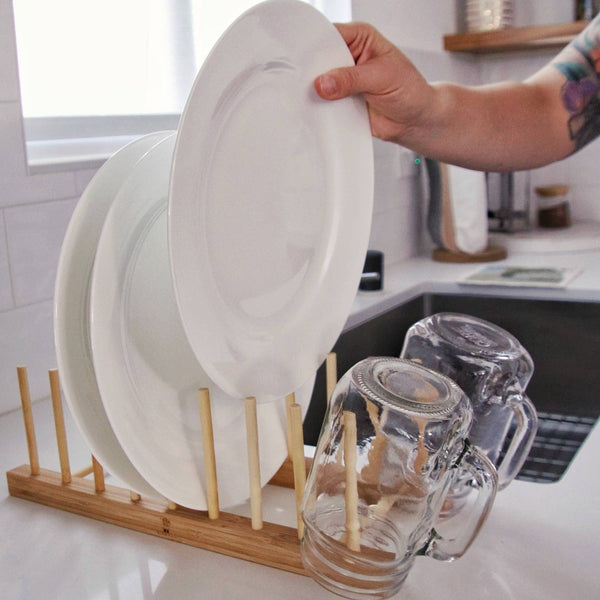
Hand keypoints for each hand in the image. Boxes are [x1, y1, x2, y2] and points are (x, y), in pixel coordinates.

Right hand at [315, 23, 434, 143]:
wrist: (414, 120)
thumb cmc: (408, 90)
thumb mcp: (382, 77)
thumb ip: (351, 79)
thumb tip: (323, 83)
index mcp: (360, 38)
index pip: (330, 35)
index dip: (316, 46)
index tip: (305, 61)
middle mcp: (349, 56)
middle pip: (320, 58)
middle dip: (313, 70)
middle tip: (307, 82)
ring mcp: (343, 80)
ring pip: (319, 82)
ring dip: (316, 92)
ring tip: (312, 98)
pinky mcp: (340, 101)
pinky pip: (324, 103)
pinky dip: (321, 108)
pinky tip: (318, 110)